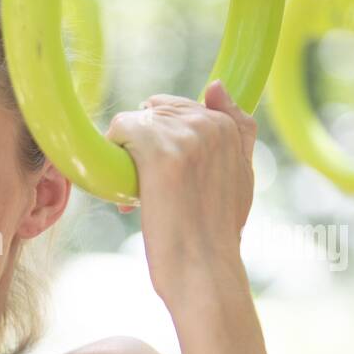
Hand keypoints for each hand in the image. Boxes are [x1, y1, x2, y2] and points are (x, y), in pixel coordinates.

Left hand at [104, 79, 255, 303]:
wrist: (203, 269)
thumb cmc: (214, 233)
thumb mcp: (241, 178)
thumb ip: (238, 132)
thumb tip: (216, 84)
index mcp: (231, 127)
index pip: (178, 108)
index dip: (163, 143)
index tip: (166, 178)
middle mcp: (211, 123)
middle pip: (153, 113)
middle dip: (143, 147)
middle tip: (147, 191)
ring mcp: (186, 134)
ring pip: (134, 122)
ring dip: (127, 157)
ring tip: (138, 197)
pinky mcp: (159, 149)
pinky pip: (120, 128)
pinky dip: (112, 153)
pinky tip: (121, 185)